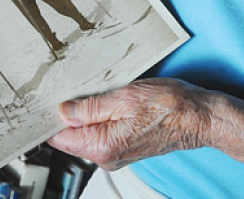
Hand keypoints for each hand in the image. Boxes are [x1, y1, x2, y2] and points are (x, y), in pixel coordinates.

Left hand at [47, 78, 211, 170]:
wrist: (197, 115)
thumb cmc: (169, 106)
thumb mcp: (125, 97)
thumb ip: (90, 108)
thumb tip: (64, 111)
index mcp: (102, 147)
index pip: (59, 137)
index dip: (51, 117)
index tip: (46, 99)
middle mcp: (107, 156)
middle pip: (72, 134)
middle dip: (72, 112)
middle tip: (77, 87)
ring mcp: (116, 153)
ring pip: (88, 131)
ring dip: (90, 112)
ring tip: (103, 92)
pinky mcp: (125, 145)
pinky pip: (103, 130)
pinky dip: (103, 115)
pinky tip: (114, 100)